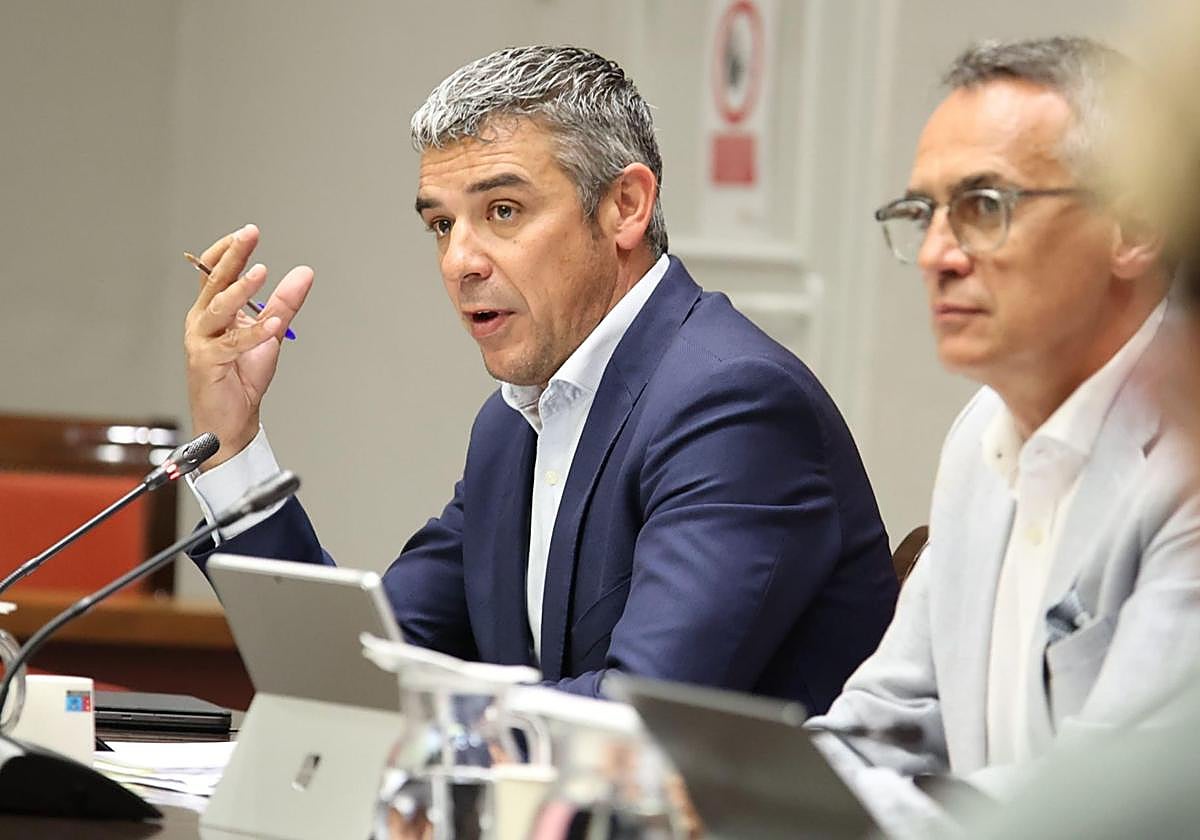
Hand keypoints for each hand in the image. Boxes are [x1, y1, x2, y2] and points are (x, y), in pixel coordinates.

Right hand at [184, 224, 312, 468]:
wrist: (232, 421)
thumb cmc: (242, 377)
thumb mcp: (270, 333)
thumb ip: (284, 303)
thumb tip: (303, 272)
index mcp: (211, 312)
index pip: (213, 273)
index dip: (229, 252)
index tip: (248, 233)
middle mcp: (201, 323)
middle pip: (214, 282)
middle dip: (233, 256)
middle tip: (250, 235)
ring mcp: (201, 342)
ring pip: (219, 308)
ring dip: (241, 289)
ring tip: (262, 272)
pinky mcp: (208, 363)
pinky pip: (233, 344)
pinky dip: (254, 333)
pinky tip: (273, 324)